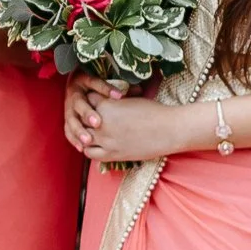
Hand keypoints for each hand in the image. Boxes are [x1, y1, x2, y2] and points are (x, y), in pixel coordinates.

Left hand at [68, 76, 193, 163]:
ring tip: (91, 131)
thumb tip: (109, 94)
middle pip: (82, 118)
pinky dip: (89, 149)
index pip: (87, 98)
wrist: (169, 130)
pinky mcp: (111, 155)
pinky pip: (90, 153)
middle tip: (92, 115)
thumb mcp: (131, 98)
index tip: (96, 100)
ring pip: (82, 136)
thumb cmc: (154, 111)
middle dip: (86, 116)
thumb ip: (114, 99)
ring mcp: (105, 141)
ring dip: (85, 133)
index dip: (92, 98)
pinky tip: (95, 144)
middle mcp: (101, 124)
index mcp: (106, 106)